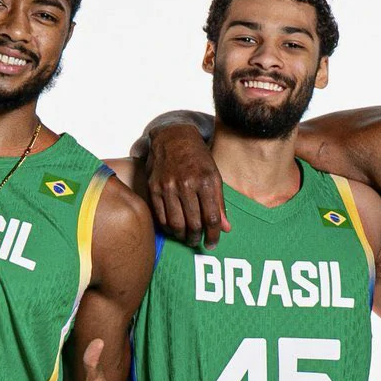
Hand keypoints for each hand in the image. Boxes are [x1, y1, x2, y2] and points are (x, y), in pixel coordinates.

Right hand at [146, 121, 227, 247]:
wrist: (173, 137)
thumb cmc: (198, 158)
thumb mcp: (214, 176)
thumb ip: (220, 204)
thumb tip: (225, 228)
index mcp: (206, 181)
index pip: (212, 218)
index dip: (213, 236)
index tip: (212, 244)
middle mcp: (186, 184)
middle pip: (193, 224)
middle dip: (197, 238)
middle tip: (198, 241)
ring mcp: (168, 186)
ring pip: (176, 224)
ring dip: (182, 236)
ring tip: (186, 237)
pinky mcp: (154, 188)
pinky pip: (161, 217)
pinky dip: (168, 228)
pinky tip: (173, 229)